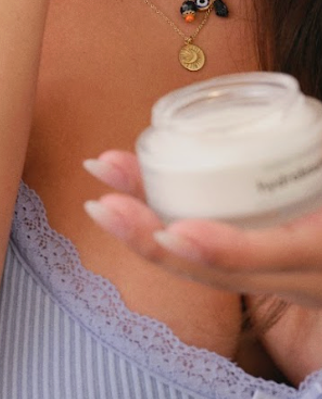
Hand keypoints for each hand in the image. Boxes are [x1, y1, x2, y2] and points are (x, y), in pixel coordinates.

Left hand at [83, 150, 321, 309]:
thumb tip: (316, 120)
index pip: (273, 258)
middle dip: (153, 242)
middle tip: (103, 202)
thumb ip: (319, 148)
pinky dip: (162, 229)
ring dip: (143, 231)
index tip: (175, 232)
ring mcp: (281, 277)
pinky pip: (206, 257)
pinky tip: (127, 198)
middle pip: (217, 272)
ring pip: (202, 267)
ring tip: (99, 190)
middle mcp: (301, 274)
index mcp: (320, 251)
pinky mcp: (264, 266)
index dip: (225, 251)